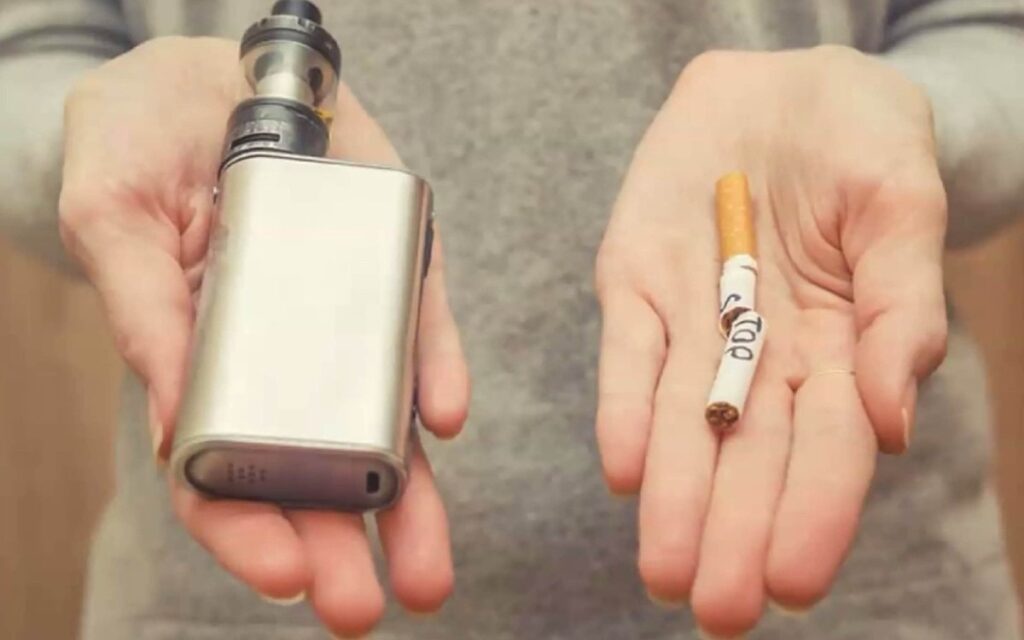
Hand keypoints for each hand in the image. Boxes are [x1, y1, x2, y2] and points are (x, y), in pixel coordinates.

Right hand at [60, 37, 469, 637]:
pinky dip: (434, 372)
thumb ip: (145, 315)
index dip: (245, 531)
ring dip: (406, 500)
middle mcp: (280, 360)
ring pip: (380, 425)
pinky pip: (421, 328)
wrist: (216, 75)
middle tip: (365, 605)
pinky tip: (443, 418)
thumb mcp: (114, 219)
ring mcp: (343, 319)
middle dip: (339, 543)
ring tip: (425, 567)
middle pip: (311, 474)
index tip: (283, 574)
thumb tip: (177, 429)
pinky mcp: (394, 268)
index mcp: (198, 364)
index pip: (220, 473)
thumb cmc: (139, 148)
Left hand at [595, 46, 946, 636]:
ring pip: (683, 423)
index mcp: (841, 347)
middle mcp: (763, 353)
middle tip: (716, 608)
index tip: (792, 582)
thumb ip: (902, 309)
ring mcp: (695, 322)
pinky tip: (627, 468)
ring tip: (665, 570)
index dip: (813, 514)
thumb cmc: (860, 139)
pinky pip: (627, 355)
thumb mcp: (901, 205)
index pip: (829, 448)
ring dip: (674, 497)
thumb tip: (891, 422)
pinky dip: (625, 409)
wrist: (775, 86)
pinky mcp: (635, 286)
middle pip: (750, 456)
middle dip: (733, 531)